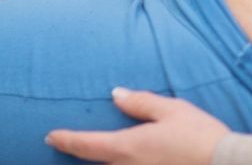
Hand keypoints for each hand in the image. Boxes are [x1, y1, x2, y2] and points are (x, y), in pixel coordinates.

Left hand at [45, 87, 229, 164]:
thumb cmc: (199, 136)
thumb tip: (116, 94)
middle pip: (95, 164)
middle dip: (79, 155)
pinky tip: (126, 160)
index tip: (51, 136)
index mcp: (128, 147)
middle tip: (64, 146)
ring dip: (101, 162)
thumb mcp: (171, 111)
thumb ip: (141, 103)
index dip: (66, 140)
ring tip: (96, 155)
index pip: (86, 144)